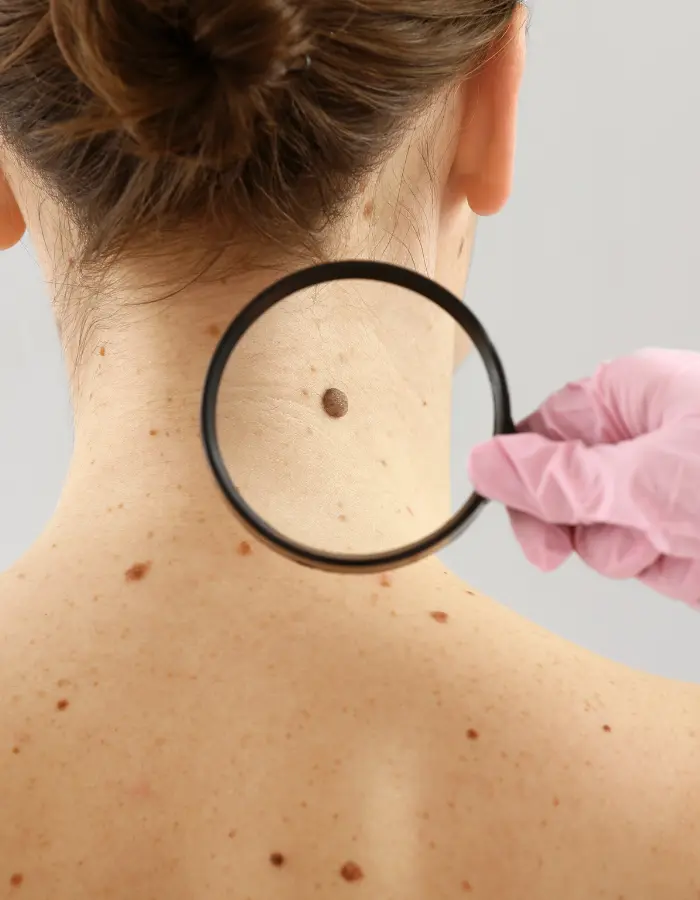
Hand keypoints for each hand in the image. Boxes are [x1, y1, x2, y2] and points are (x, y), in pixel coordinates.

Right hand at [468, 349, 699, 604]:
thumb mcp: (646, 479)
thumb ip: (558, 480)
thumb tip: (482, 464)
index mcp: (628, 396)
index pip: (540, 435)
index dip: (529, 486)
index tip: (538, 531)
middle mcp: (642, 438)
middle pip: (566, 493)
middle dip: (594, 528)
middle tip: (630, 538)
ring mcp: (665, 488)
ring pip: (606, 536)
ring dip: (640, 553)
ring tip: (688, 538)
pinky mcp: (687, 530)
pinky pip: (647, 562)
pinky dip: (675, 572)